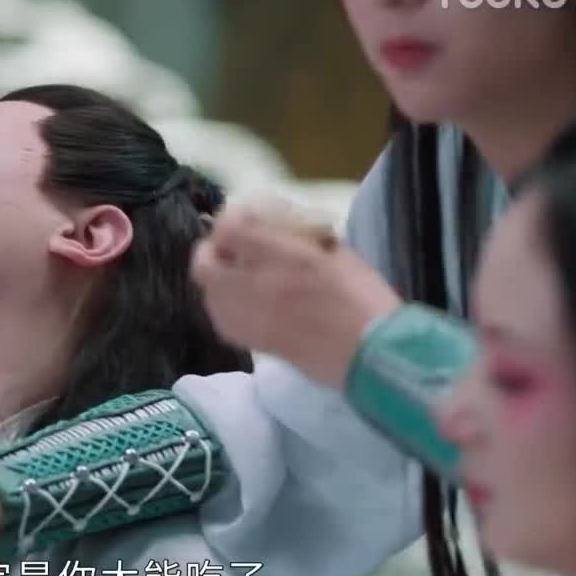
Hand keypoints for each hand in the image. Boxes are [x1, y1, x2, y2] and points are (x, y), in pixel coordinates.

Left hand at [191, 206, 400, 389]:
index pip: (230, 230)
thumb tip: (286, 231)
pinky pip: (222, 320)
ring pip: (208, 295)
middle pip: (204, 265)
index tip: (239, 220)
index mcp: (283, 257)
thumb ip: (306, 239)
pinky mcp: (253, 343)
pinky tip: (244, 304)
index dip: (228, 222)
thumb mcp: (340, 254)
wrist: (371, 354)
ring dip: (216, 281)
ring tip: (235, 277)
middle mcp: (256, 286)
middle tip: (228, 249)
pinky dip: (224, 307)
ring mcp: (250, 318)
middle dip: (211, 252)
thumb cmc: (365, 299)